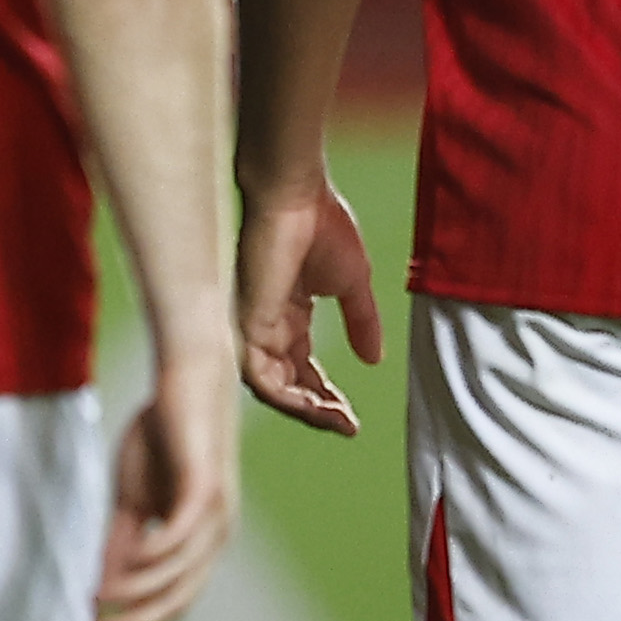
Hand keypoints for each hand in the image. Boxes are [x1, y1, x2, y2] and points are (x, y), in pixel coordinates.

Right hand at [95, 339, 240, 620]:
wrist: (188, 377)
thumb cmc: (163, 435)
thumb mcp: (134, 496)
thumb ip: (122, 539)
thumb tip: (102, 585)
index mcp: (200, 543)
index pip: (172, 602)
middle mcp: (216, 537)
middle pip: (178, 600)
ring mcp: (216, 514)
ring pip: (178, 574)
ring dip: (137, 592)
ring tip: (97, 599)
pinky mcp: (207, 486)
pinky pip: (181, 534)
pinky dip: (155, 556)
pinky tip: (127, 566)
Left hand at [234, 177, 385, 433]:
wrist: (297, 194)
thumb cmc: (321, 224)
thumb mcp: (353, 283)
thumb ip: (362, 321)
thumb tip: (374, 359)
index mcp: (286, 315)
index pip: (300, 369)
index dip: (325, 396)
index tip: (351, 417)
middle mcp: (265, 327)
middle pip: (285, 385)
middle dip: (317, 410)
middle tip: (347, 425)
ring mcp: (252, 328)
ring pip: (272, 390)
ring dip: (306, 410)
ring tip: (338, 421)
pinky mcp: (246, 325)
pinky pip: (261, 378)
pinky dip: (289, 398)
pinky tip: (319, 406)